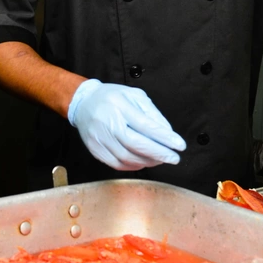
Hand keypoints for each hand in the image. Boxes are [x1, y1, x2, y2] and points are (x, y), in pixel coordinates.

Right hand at [67, 79, 185, 170]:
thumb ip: (152, 113)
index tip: (179, 145)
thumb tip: (168, 132)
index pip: (145, 125)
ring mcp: (99, 138)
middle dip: (159, 154)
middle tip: (174, 158)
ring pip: (127, 157)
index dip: (164, 138)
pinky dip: (134, 166)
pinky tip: (144, 161)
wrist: (83, 103)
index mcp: (119, 105)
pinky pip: (117, 164)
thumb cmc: (111, 98)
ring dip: (148, 161)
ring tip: (161, 159)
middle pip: (136, 144)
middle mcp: (107, 122)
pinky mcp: (95, 149)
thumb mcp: (135, 96)